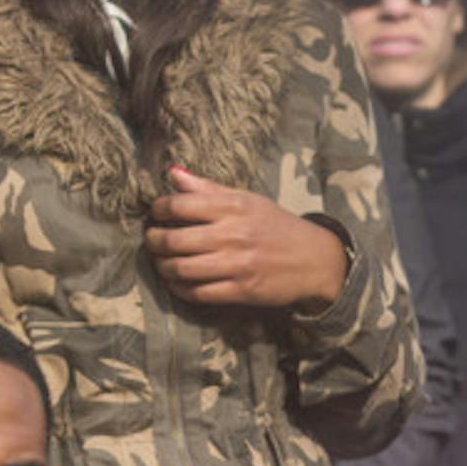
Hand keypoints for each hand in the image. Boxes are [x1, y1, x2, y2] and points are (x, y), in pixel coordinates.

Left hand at [145, 166, 347, 311]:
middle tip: (151, 239)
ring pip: (182, 269)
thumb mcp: (247, 200)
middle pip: (175, 240)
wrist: (315, 260)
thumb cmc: (276, 226)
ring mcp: (238, 265)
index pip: (180, 204)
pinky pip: (198, 293)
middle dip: (154, 240)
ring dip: (162, 266)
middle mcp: (234, 234)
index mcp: (235, 207)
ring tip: (160, 261)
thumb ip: (208, 188)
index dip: (159, 209)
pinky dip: (179, 289)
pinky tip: (176, 282)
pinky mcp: (242, 291)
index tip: (156, 213)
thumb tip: (173, 172)